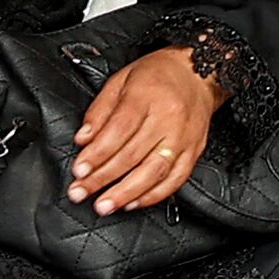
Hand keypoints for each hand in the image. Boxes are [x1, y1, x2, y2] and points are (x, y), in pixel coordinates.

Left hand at [71, 46, 220, 216]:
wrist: (199, 74)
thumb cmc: (158, 76)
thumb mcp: (121, 80)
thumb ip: (100, 111)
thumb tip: (83, 139)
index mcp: (147, 95)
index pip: (119, 130)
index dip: (97, 154)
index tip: (79, 170)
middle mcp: (168, 118)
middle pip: (132, 154)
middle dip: (103, 178)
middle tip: (81, 193)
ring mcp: (184, 137)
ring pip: (154, 172)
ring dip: (126, 193)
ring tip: (105, 205)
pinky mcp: (194, 151)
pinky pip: (174, 180)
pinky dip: (152, 195)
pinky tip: (132, 203)